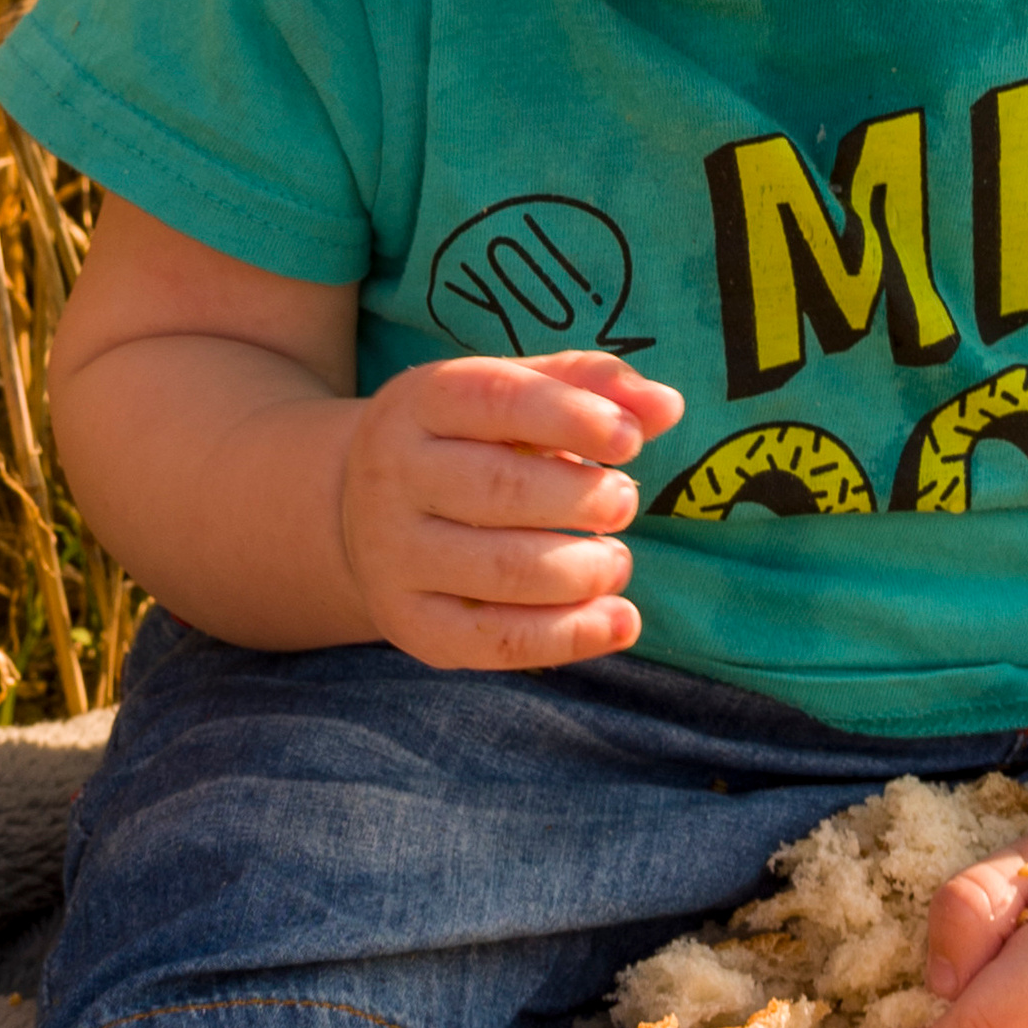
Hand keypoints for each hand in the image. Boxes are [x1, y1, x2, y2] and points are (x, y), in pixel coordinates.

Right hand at [338, 351, 681, 668]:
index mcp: (424, 400)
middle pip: (500, 489)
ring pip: (503, 571)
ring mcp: (394, 555)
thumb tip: (666, 406)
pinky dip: (571, 636)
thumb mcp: (519, 392)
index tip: (631, 440)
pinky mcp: (411, 623)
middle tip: (625, 500)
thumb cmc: (471, 439)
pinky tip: (620, 620)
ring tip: (615, 559)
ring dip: (584, 569)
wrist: (361, 509)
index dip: (573, 418)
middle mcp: (395, 476)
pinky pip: (497, 640)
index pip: (499, 400)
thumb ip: (594, 387)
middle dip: (584, 499)